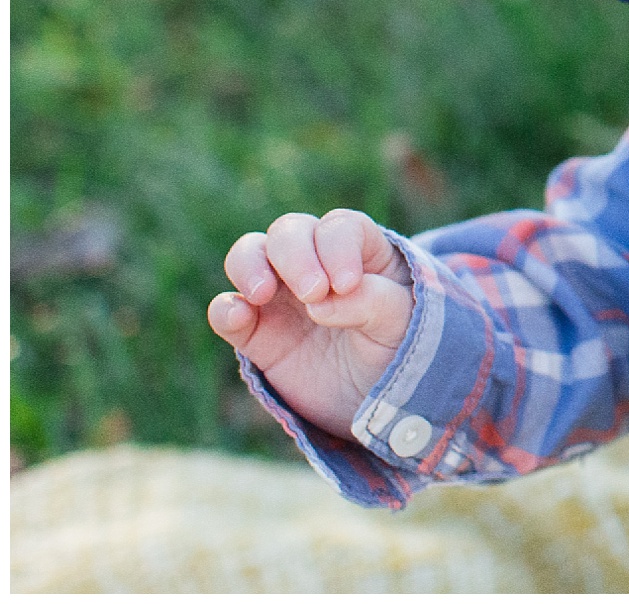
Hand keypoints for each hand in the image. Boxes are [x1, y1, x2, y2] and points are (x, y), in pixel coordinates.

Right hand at [207, 209, 415, 439]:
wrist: (377, 401)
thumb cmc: (399, 349)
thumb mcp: (402, 324)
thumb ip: (373, 303)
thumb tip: (320, 303)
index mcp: (361, 251)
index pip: (340, 227)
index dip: (337, 247)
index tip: (346, 284)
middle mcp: (317, 262)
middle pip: (290, 231)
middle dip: (295, 254)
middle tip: (313, 293)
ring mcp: (282, 294)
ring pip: (250, 255)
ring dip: (250, 265)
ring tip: (262, 294)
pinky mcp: (255, 332)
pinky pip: (227, 310)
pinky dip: (226, 309)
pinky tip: (239, 317)